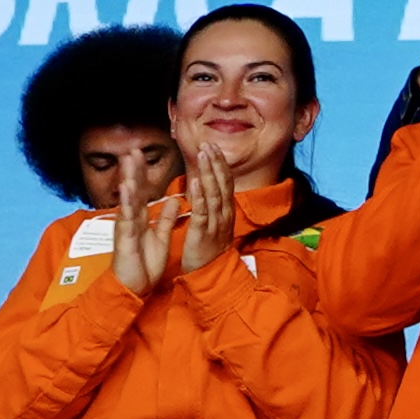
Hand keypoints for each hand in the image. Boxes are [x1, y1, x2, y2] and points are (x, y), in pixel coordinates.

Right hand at [110, 150, 180, 296]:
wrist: (133, 287)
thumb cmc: (144, 264)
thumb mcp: (160, 237)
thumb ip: (165, 218)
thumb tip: (174, 200)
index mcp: (141, 219)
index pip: (143, 192)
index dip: (144, 174)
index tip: (144, 155)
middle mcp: (131, 220)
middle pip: (133, 191)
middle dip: (133, 170)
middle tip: (132, 148)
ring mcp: (126, 228)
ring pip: (127, 200)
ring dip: (128, 179)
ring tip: (128, 160)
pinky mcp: (124, 238)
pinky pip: (126, 218)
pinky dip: (127, 203)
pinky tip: (127, 188)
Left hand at [179, 144, 235, 275]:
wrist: (212, 274)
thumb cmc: (208, 248)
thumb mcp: (215, 224)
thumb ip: (212, 206)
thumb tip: (207, 189)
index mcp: (225, 210)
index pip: (225, 182)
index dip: (220, 165)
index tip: (213, 148)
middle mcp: (224, 213)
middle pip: (222, 183)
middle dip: (215, 163)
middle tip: (208, 144)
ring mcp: (215, 222)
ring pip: (213, 193)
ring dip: (208, 173)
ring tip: (203, 155)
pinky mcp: (203, 232)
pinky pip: (202, 211)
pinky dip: (199, 196)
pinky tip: (194, 183)